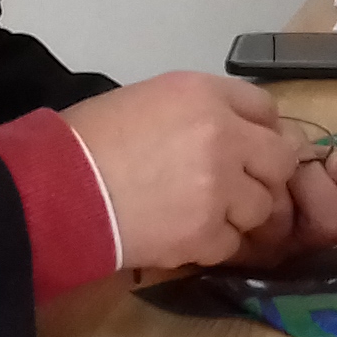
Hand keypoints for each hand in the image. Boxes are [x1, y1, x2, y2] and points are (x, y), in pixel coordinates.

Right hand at [61, 72, 336, 269]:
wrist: (56, 190)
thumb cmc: (90, 139)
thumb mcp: (149, 99)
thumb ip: (203, 109)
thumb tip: (240, 131)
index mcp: (205, 94)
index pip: (266, 108)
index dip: (261, 130)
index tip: (252, 147)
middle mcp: (224, 135)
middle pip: (280, 158)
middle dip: (263, 174)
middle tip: (235, 186)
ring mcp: (220, 188)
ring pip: (264, 205)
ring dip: (242, 212)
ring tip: (204, 212)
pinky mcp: (206, 233)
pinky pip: (235, 242)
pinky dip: (217, 242)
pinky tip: (187, 234)